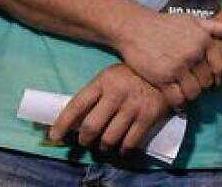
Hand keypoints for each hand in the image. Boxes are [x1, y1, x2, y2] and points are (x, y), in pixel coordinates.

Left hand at [49, 64, 166, 153]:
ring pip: (109, 138)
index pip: (76, 105)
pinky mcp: (148, 116)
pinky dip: (123, 150)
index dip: (62, 124)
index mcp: (103, 81)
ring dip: (103, 147)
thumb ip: (96, 94)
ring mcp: (133, 105)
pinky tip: (122, 149)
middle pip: (90, 126)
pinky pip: (130, 142)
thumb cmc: (133, 76)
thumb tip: (74, 120)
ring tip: (104, 146)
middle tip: (85, 142)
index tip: (54, 136)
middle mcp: (116, 93)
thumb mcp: (111, 77)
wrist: (167, 71)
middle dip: (84, 140)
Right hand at [113, 10, 221, 106]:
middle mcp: (193, 54)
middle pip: (207, 82)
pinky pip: (177, 98)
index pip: (221, 66)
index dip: (219, 78)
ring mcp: (178, 67)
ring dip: (190, 96)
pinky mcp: (162, 78)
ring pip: (194, 92)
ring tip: (185, 92)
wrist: (135, 28)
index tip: (213, 82)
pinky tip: (175, 99)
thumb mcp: (192, 20)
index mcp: (203, 40)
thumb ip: (215, 27)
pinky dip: (178, 103)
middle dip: (202, 87)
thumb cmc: (165, 24)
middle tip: (194, 86)